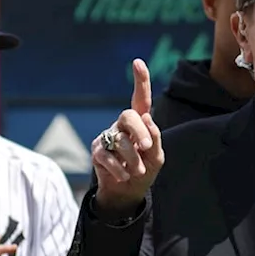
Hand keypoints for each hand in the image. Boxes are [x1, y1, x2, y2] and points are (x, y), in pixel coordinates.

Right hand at [91, 59, 163, 219]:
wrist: (127, 193)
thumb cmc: (144, 170)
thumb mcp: (157, 158)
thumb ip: (155, 139)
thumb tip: (148, 118)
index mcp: (140, 123)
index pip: (141, 99)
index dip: (140, 80)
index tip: (138, 62)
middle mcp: (122, 125)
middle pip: (129, 116)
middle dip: (140, 132)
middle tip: (147, 148)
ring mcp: (108, 136)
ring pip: (120, 141)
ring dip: (133, 159)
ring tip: (138, 171)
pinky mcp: (97, 151)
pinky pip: (107, 157)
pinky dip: (119, 169)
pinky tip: (124, 176)